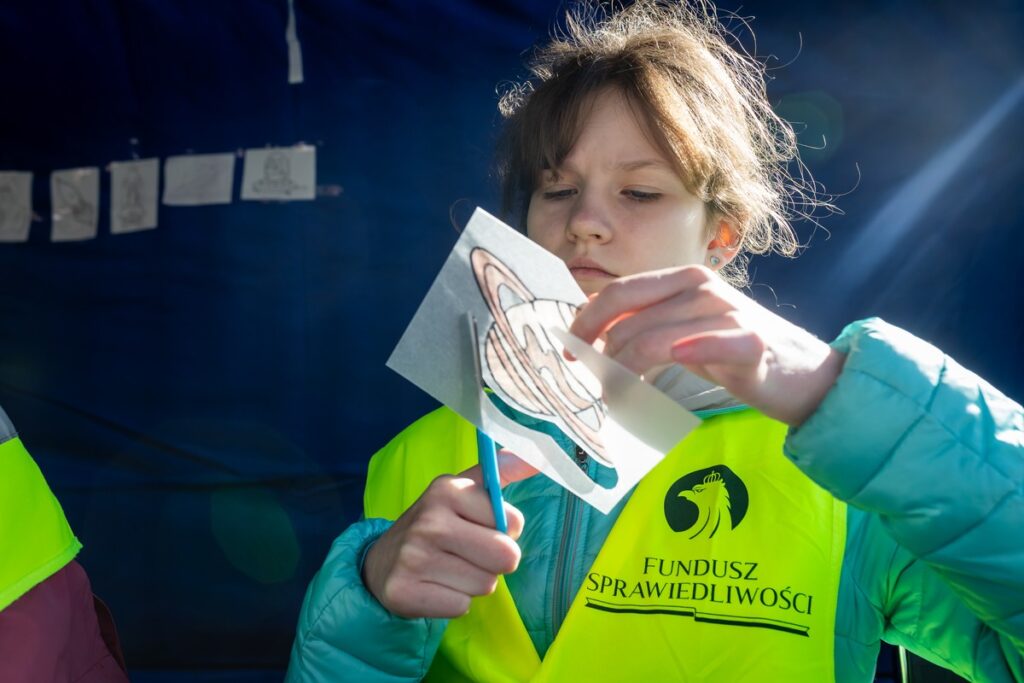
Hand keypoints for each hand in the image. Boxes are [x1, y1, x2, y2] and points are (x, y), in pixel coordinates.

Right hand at [362, 451, 538, 618]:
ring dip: (473, 582)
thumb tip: (537, 455)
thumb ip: (500, 472)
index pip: (515, 523)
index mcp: (448, 489)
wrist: (381, 561)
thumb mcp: (463, 490)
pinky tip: (434, 586)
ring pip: (484, 585)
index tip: (481, 528)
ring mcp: (413, 558)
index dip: (505, 531)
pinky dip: (453, 601)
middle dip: (495, 562)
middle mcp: (429, 521)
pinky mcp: (403, 592)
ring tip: (448, 568)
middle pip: (506, 557)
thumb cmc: (436, 524)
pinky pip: (460, 606)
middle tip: (469, 553)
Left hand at [568, 265, 844, 426]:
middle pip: (631, 316)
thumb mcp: (684, 334)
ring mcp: (729, 312)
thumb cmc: (737, 355)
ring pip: (658, 337)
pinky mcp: (753, 342)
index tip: (571, 351)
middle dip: (601, 353)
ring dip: (627, 373)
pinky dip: (690, 352)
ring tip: (617, 401)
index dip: (588, 321)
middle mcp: (703, 288)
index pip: (621, 292)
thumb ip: (646, 327)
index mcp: (683, 280)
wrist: (805, 374)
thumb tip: (594, 337)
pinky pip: (714, 344)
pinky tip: (668, 370)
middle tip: (592, 385)